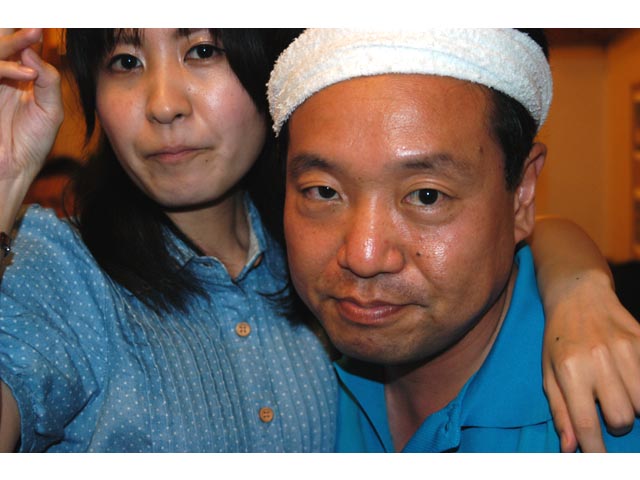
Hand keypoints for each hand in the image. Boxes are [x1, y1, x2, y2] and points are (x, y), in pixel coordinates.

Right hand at [0, 28, 62, 208]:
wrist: (13, 169)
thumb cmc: (32, 143)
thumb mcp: (51, 110)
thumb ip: (48, 80)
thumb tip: (32, 51)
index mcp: (18, 77)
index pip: (23, 47)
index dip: (30, 31)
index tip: (45, 20)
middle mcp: (2, 77)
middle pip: (4, 42)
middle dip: (17, 27)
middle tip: (37, 18)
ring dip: (13, 40)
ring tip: (35, 32)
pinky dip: (5, 68)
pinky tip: (25, 73)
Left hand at [542, 272, 639, 451]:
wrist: (578, 296)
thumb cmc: (558, 339)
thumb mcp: (548, 372)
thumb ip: (560, 411)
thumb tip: (571, 448)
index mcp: (569, 369)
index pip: (587, 425)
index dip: (596, 452)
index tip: (600, 462)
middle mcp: (597, 359)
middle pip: (622, 418)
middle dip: (615, 424)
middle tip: (606, 410)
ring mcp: (624, 349)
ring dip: (632, 408)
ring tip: (618, 394)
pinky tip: (630, 381)